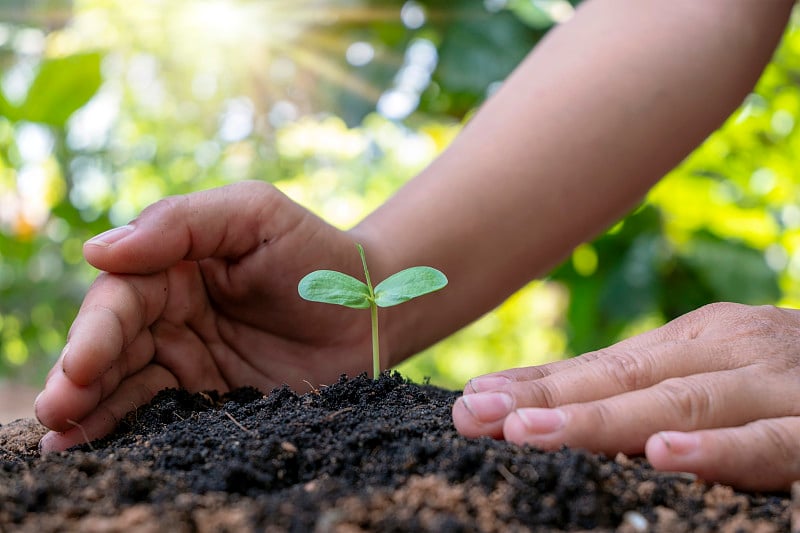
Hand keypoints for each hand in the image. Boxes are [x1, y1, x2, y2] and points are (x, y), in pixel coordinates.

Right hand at [36, 181, 377, 450]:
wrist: (372, 308)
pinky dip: (129, 428)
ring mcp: (191, 361)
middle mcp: (172, 316)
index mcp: (173, 268)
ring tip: (62, 438)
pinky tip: (94, 446)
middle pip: (114, 346)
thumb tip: (98, 250)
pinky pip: (165, 413)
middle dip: (81, 376)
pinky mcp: (213, 398)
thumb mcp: (254, 215)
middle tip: (57, 408)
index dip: (97, 331)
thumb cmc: (316, 253)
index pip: (122, 298)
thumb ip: (182, 222)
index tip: (81, 365)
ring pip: (128, 384)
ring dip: (92, 409)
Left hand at [452, 302, 799, 490]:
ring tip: (531, 433)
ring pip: (680, 407)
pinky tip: (663, 457)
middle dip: (546, 402)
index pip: (597, 366)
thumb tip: (538, 405)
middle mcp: (727, 352)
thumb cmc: (780, 379)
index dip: (533, 384)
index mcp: (692, 341)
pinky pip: (768, 443)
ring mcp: (775, 386)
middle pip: (623, 381)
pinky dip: (716, 451)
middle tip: (478, 417)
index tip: (470, 401)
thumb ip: (639, 390)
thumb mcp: (707, 372)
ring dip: (601, 422)